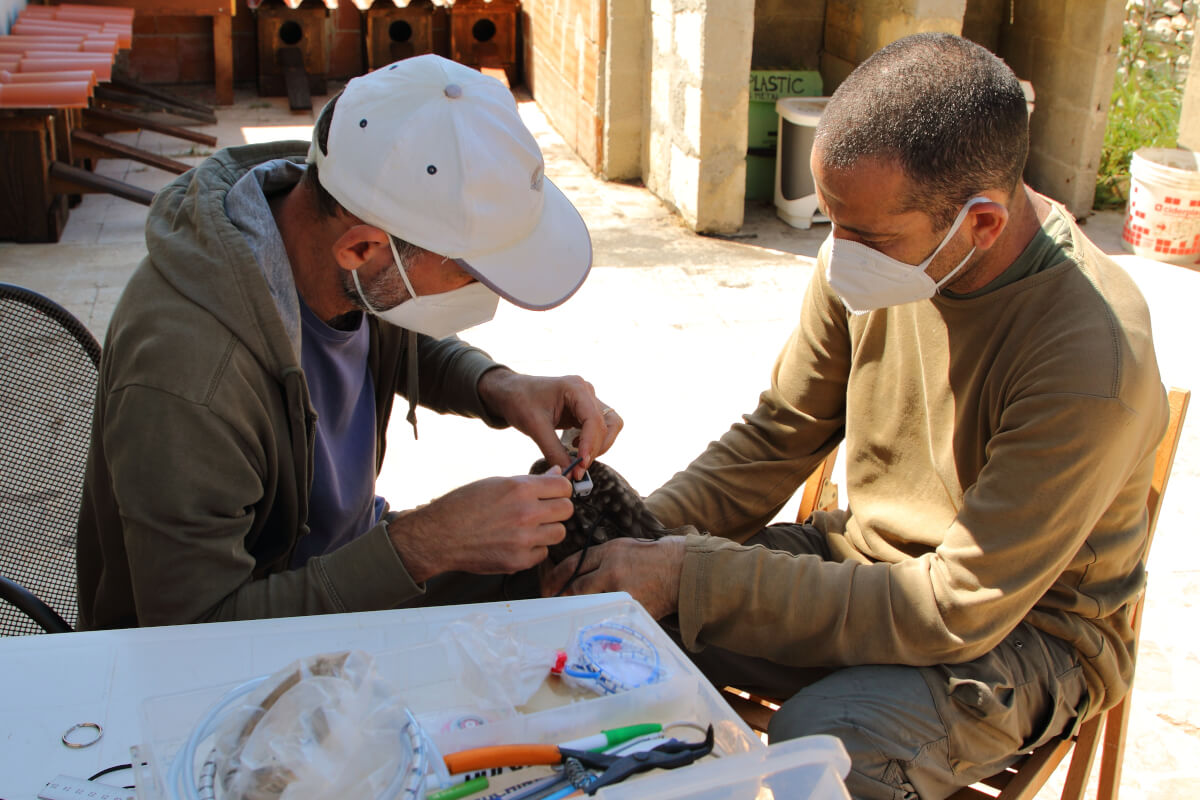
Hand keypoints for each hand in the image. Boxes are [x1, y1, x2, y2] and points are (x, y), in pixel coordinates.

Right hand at [387, 472, 573, 582]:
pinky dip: (534, 549)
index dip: (560, 489)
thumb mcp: (496, 483)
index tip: (554, 493)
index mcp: (520, 489)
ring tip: (528, 527)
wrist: (439, 536)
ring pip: (559, 533)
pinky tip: (516, 542)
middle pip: (567, 509)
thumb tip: (557, 474)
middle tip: (543, 510)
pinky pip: (542, 553)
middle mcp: (526, 513)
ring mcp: (524, 539)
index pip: (564, 486)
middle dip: (557, 509)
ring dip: (547, 530)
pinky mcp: (519, 561)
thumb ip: (530, 482)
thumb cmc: (464, 506)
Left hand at [477, 368, 622, 478]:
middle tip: (578, 469)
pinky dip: (593, 443)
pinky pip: (600, 429)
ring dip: (599, 446)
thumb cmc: (519, 402)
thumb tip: (570, 474)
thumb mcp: (534, 427)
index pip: (593, 419)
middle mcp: (586, 391)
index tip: (581, 465)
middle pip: (607, 424)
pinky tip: (575, 449)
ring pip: (609, 426)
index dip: (590, 445)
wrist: (510, 392)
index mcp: (575, 387)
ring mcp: (588, 400)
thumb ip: (553, 451)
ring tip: (579, 460)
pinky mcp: (585, 410)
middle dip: (595, 449)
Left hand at [540, 536, 686, 619]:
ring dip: (578, 610)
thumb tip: (576, 574)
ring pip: (591, 604)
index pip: (574, 564)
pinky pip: (609, 616)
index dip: (556, 577)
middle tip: (552, 604)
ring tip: (569, 616)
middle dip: (562, 597)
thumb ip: (600, 558)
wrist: (682, 570)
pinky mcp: (633, 608)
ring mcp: (623, 591)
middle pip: (578, 587)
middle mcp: (613, 570)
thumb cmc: (654, 557)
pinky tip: (593, 624)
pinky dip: (600, 620)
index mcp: (611, 552)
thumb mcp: (625, 547)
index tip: (547, 586)